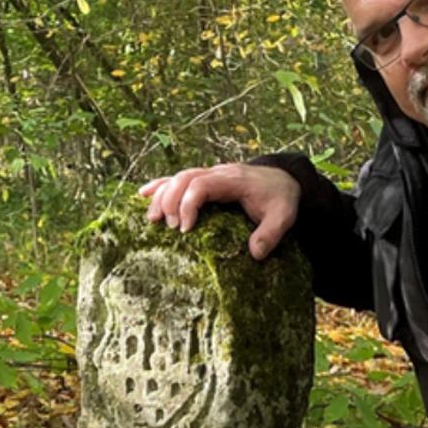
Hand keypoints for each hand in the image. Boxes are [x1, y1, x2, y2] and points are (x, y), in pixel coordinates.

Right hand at [138, 161, 300, 260]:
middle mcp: (218, 173)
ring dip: (161, 196)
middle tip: (168, 228)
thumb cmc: (280, 198)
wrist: (283, 179)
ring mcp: (209, 174)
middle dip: (170, 201)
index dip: (188, 204)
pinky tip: (143, 195)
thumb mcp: (283, 216)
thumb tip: (255, 254)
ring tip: (151, 219)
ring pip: (178, 177)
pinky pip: (177, 178)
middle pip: (184, 178)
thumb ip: (271, 234)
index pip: (202, 184)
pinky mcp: (204, 180)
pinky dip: (160, 185)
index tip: (185, 229)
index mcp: (233, 180)